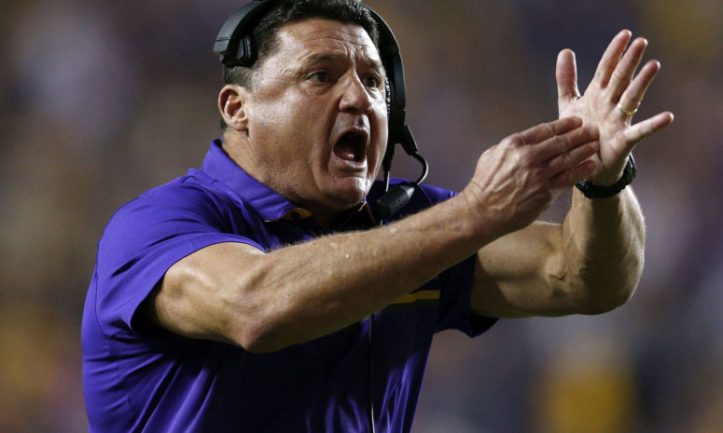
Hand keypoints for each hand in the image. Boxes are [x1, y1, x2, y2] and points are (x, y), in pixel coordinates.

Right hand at [463, 117, 598, 235]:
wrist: (483, 211)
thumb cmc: (485, 183)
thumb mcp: (492, 154)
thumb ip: (513, 146)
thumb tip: (528, 141)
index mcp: (515, 145)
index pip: (545, 130)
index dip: (564, 124)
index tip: (576, 122)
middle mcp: (529, 157)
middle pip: (560, 142)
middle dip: (580, 135)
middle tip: (592, 130)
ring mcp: (539, 176)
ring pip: (567, 159)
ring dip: (584, 150)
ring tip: (595, 145)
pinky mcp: (545, 193)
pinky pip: (568, 179)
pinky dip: (581, 171)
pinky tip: (591, 165)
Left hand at [556, 30, 673, 184]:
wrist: (582, 164)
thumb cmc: (578, 132)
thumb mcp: (569, 103)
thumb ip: (567, 80)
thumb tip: (565, 50)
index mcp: (598, 95)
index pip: (606, 69)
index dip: (614, 53)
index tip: (625, 34)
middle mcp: (611, 105)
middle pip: (621, 79)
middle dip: (629, 61)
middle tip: (641, 42)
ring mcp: (618, 121)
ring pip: (631, 98)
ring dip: (641, 83)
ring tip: (653, 66)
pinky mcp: (622, 140)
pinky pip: (639, 132)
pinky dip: (653, 125)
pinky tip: (667, 117)